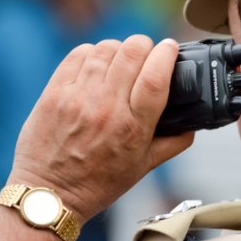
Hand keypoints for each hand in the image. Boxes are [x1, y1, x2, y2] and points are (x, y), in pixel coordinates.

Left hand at [9, 36, 193, 224]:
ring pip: (106, 49)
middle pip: (132, 53)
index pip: (156, 76)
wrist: (49, 194)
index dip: (167, 54)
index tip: (171, 48)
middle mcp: (106, 109)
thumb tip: (192, 125)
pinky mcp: (54, 93)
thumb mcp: (143, 168)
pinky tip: (96, 64)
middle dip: (145, 45)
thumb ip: (173, 144)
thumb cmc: (97, 183)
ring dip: (119, 49)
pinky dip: (92, 53)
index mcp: (133, 128)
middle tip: (147, 53)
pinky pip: (78, 55)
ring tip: (121, 60)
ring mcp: (77, 98)